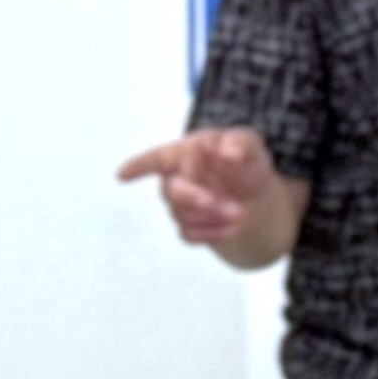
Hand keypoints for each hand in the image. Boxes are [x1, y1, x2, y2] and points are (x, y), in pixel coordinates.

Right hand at [117, 124, 277, 249]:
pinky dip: (212, 234)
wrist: (254, 196)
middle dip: (196, 200)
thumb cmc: (244, 164)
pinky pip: (188, 235)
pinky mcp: (186, 226)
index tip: (122, 175)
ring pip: (181, 216)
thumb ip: (240, 144)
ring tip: (241, 214)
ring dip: (212, 218)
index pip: (158, 158)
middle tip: (227, 205)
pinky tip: (231, 229)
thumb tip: (228, 152)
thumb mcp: (251, 146)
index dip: (139, 166)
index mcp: (187, 153)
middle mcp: (177, 177)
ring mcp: (179, 204)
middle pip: (171, 191)